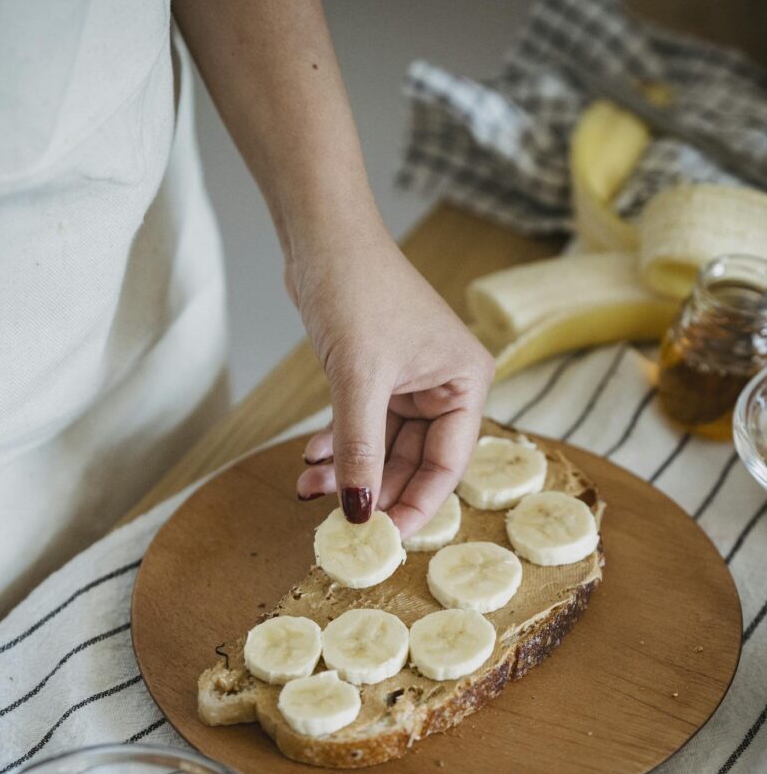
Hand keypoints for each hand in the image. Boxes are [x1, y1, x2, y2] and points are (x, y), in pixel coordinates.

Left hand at [290, 230, 494, 539]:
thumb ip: (360, 450)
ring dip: (347, 471)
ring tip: (308, 490)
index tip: (384, 539)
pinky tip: (310, 461)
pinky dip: (336, 445)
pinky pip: (360, 427)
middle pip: (413, 462)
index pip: (447, 464)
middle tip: (340, 523)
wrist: (321, 234)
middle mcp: (445, 386)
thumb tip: (359, 511)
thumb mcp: (359, 379)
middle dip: (373, 490)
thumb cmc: (358, 289)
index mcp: (466, 383)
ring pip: (381, 448)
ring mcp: (410, 382)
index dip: (416, 505)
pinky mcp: (377, 376)